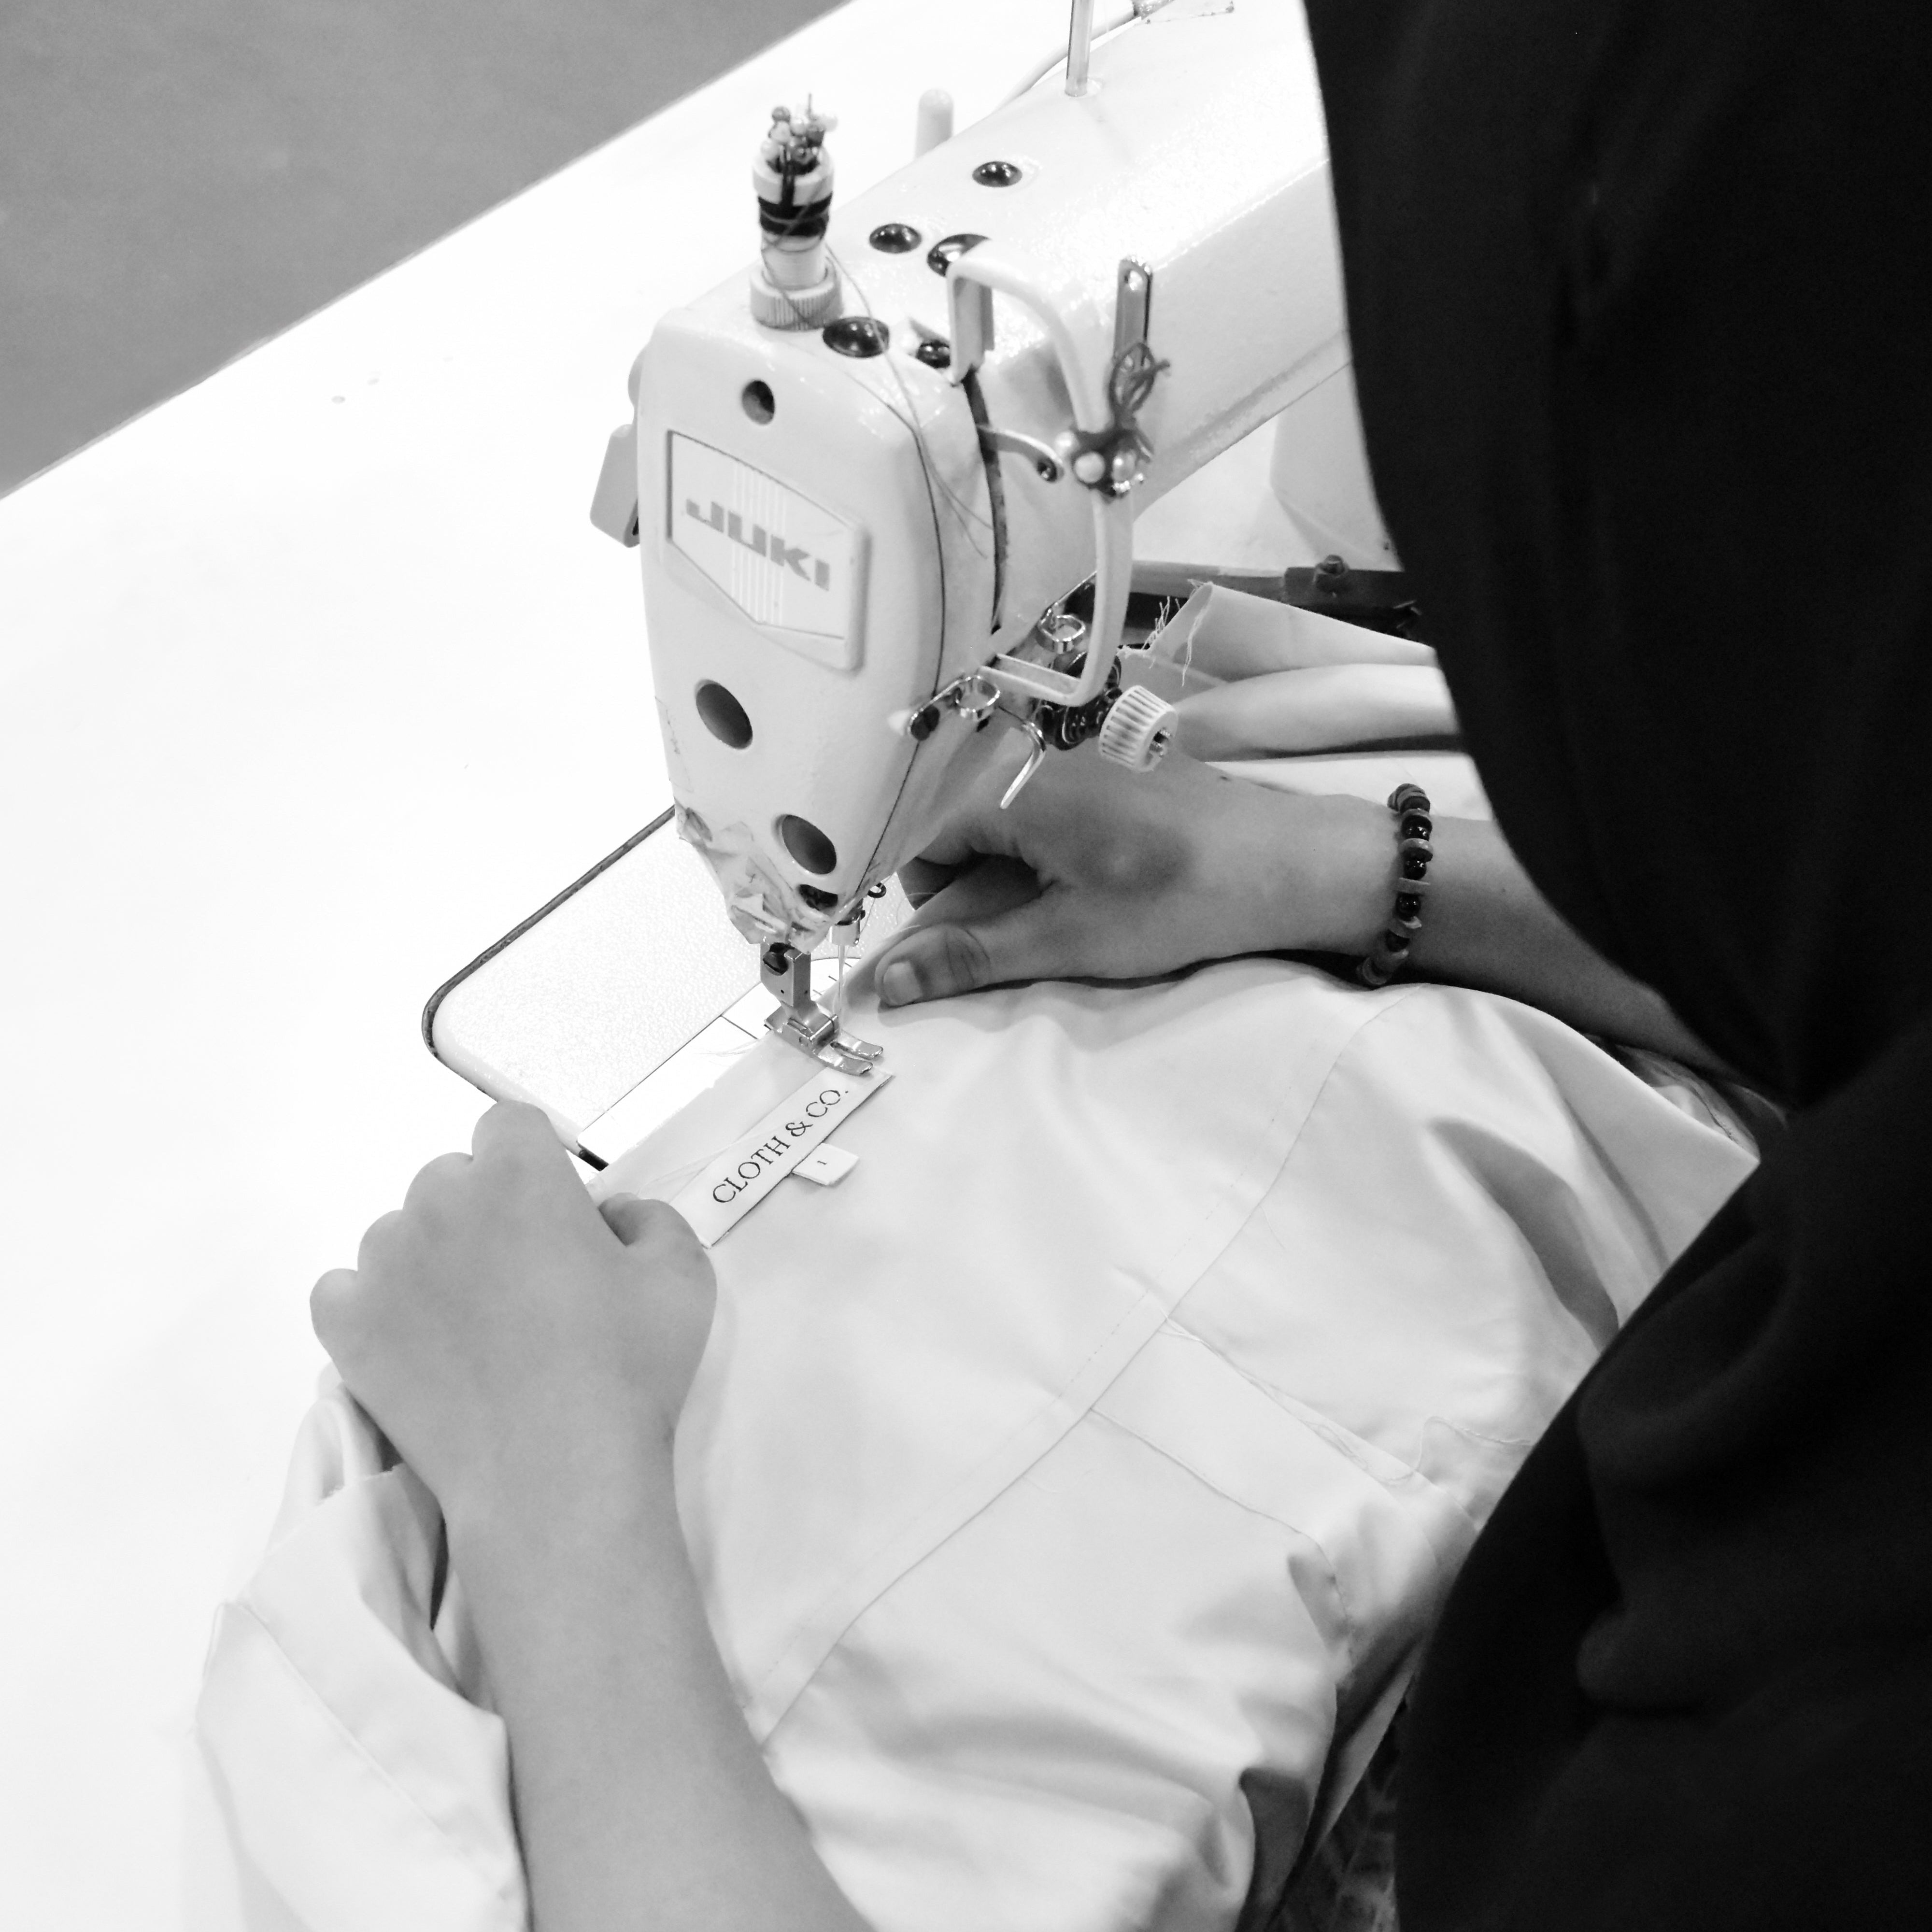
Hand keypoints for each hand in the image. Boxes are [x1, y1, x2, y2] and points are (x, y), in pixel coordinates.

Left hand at [311, 1103, 714, 1538]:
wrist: (555, 1476)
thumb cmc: (628, 1369)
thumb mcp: (683, 1276)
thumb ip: (648, 1218)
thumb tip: (607, 1215)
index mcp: (519, 1174)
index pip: (507, 1125)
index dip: (532, 1163)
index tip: (554, 1215)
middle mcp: (439, 1201)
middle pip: (451, 1179)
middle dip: (483, 1212)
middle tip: (522, 1281)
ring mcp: (383, 1263)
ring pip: (399, 1235)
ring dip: (430, 1261)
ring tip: (471, 1328)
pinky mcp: (346, 1324)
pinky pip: (345, 1290)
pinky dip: (374, 1308)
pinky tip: (416, 1346)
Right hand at [868, 727, 1391, 1005]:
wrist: (1290, 865)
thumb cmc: (1173, 902)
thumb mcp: (1064, 940)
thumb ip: (971, 956)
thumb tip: (886, 983)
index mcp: (1015, 792)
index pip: (930, 844)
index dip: (933, 905)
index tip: (965, 949)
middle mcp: (1045, 762)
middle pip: (974, 832)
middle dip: (981, 893)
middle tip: (1024, 944)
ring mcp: (1092, 761)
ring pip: (1022, 824)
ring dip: (1025, 878)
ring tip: (1073, 921)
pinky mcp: (1132, 772)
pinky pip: (1068, 813)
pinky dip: (1066, 855)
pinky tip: (1113, 890)